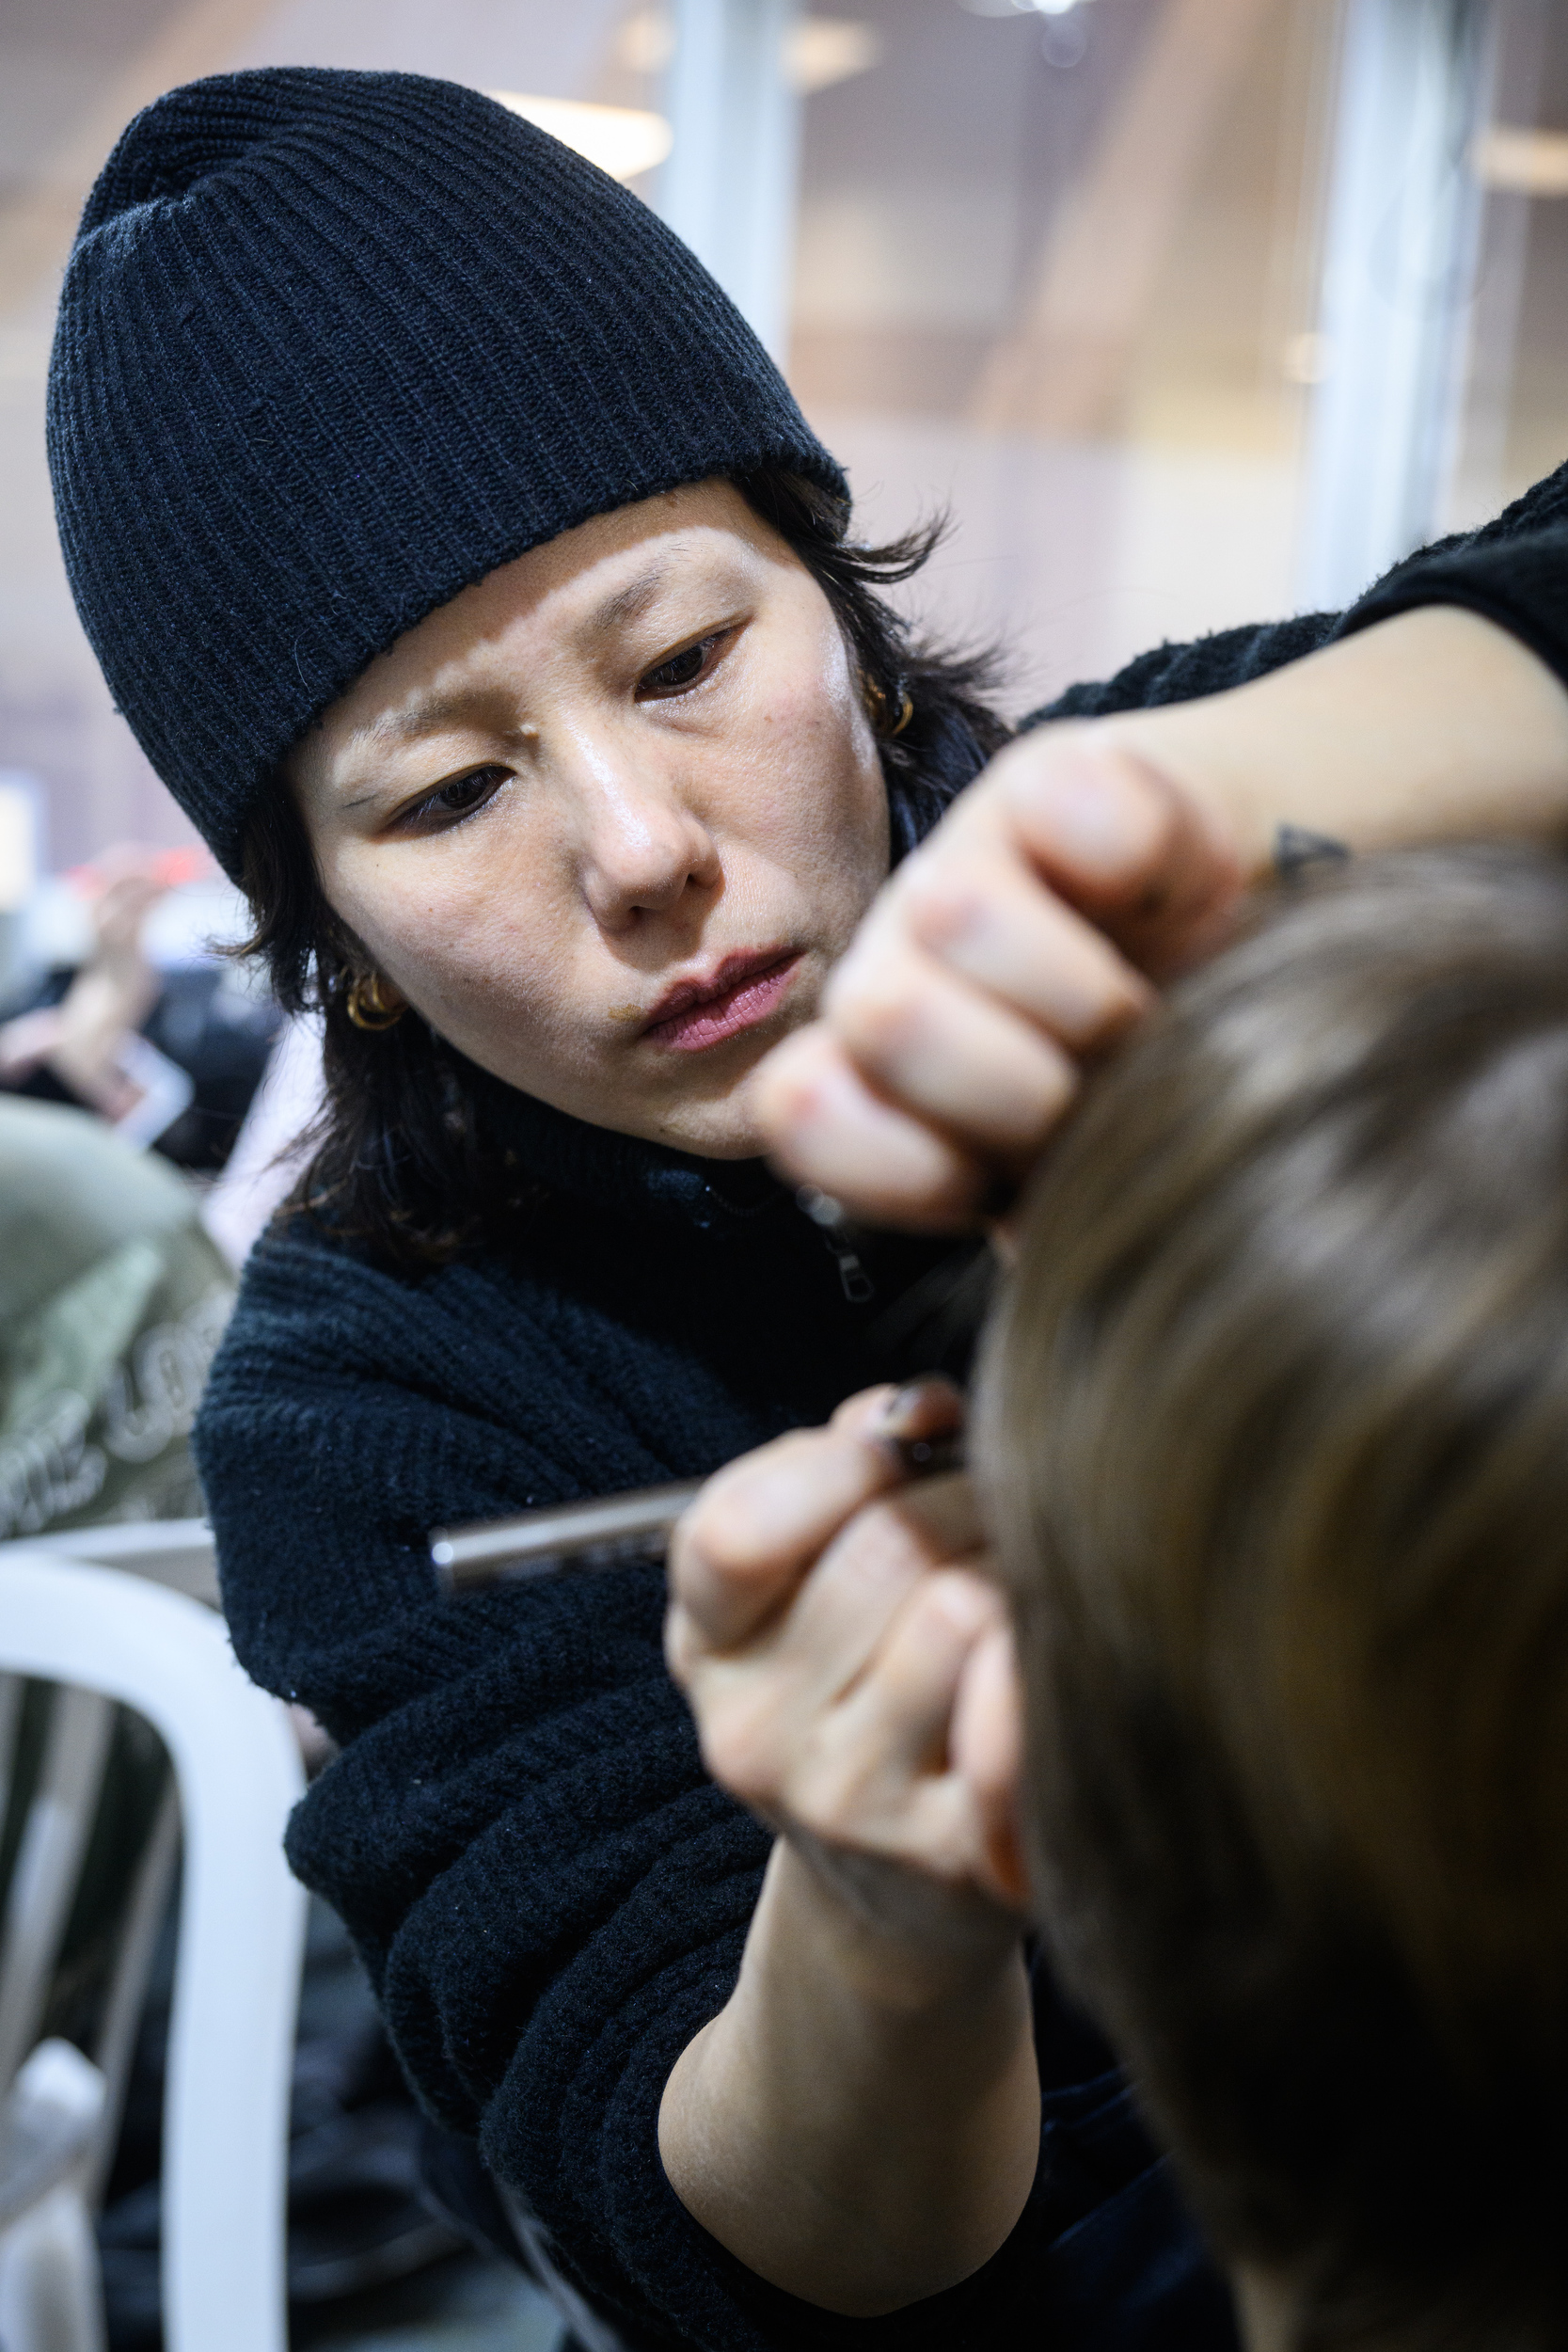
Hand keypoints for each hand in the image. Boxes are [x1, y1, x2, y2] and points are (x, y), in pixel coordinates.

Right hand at [667, 1379, 1023, 1950]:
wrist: (899, 1891)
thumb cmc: (871, 1683)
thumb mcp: (811, 1574)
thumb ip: (849, 1460)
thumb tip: (920, 1406)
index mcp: (707, 1643)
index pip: (737, 1528)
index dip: (839, 1462)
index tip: (890, 1454)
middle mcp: (756, 1731)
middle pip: (885, 1544)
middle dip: (962, 1500)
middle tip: (990, 1520)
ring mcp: (850, 1800)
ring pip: (959, 1608)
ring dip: (1014, 1574)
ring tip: (1017, 1593)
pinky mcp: (951, 1855)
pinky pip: (1014, 1712)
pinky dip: (1040, 1668)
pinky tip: (1037, 1669)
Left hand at [752, 730, 1240, 1229]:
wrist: (1274, 931)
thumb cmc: (1170, 1092)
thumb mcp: (1109, 1189)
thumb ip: (1049, 1228)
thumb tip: (1026, 1233)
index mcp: (890, 1099)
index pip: (809, 1114)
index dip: (893, 1151)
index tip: (997, 1178)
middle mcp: (900, 979)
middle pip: (880, 1015)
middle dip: (1013, 1082)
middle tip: (1096, 1088)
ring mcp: (961, 871)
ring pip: (953, 914)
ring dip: (1082, 987)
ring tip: (1146, 1004)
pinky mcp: (1048, 776)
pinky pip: (1067, 812)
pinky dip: (1130, 851)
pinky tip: (1162, 885)